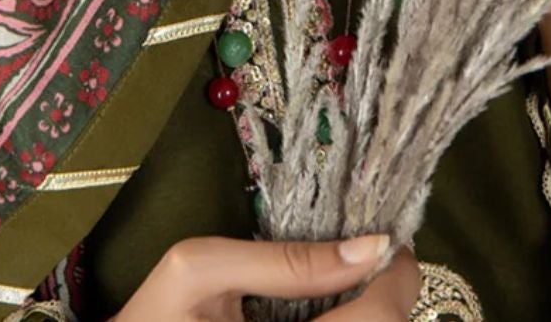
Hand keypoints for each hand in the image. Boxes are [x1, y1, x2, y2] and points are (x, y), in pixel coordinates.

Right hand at [109, 231, 421, 320]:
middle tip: (369, 254)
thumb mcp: (203, 268)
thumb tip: (367, 245)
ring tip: (347, 278)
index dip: (397, 275)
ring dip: (370, 313)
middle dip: (387, 293)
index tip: (390, 238)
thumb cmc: (153, 318)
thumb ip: (286, 260)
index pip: (378, 319)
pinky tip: (327, 307)